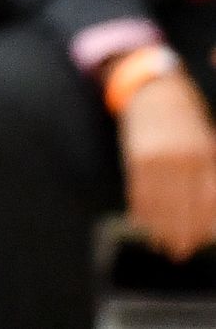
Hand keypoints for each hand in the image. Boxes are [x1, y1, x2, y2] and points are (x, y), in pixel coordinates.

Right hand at [122, 69, 215, 260]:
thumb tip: (209, 211)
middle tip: (179, 253)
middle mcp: (181, 159)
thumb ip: (209, 174)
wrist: (154, 90)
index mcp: (204, 155)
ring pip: (159, 203)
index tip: (201, 242)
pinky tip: (141, 222)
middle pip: (182, 207)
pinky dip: (140, 209)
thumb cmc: (188, 118)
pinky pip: (138, 190)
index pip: (206, 202)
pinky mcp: (135, 156)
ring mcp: (156, 158)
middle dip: (181, 234)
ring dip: (159, 228)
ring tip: (160, 245)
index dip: (204, 226)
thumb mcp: (208, 142)